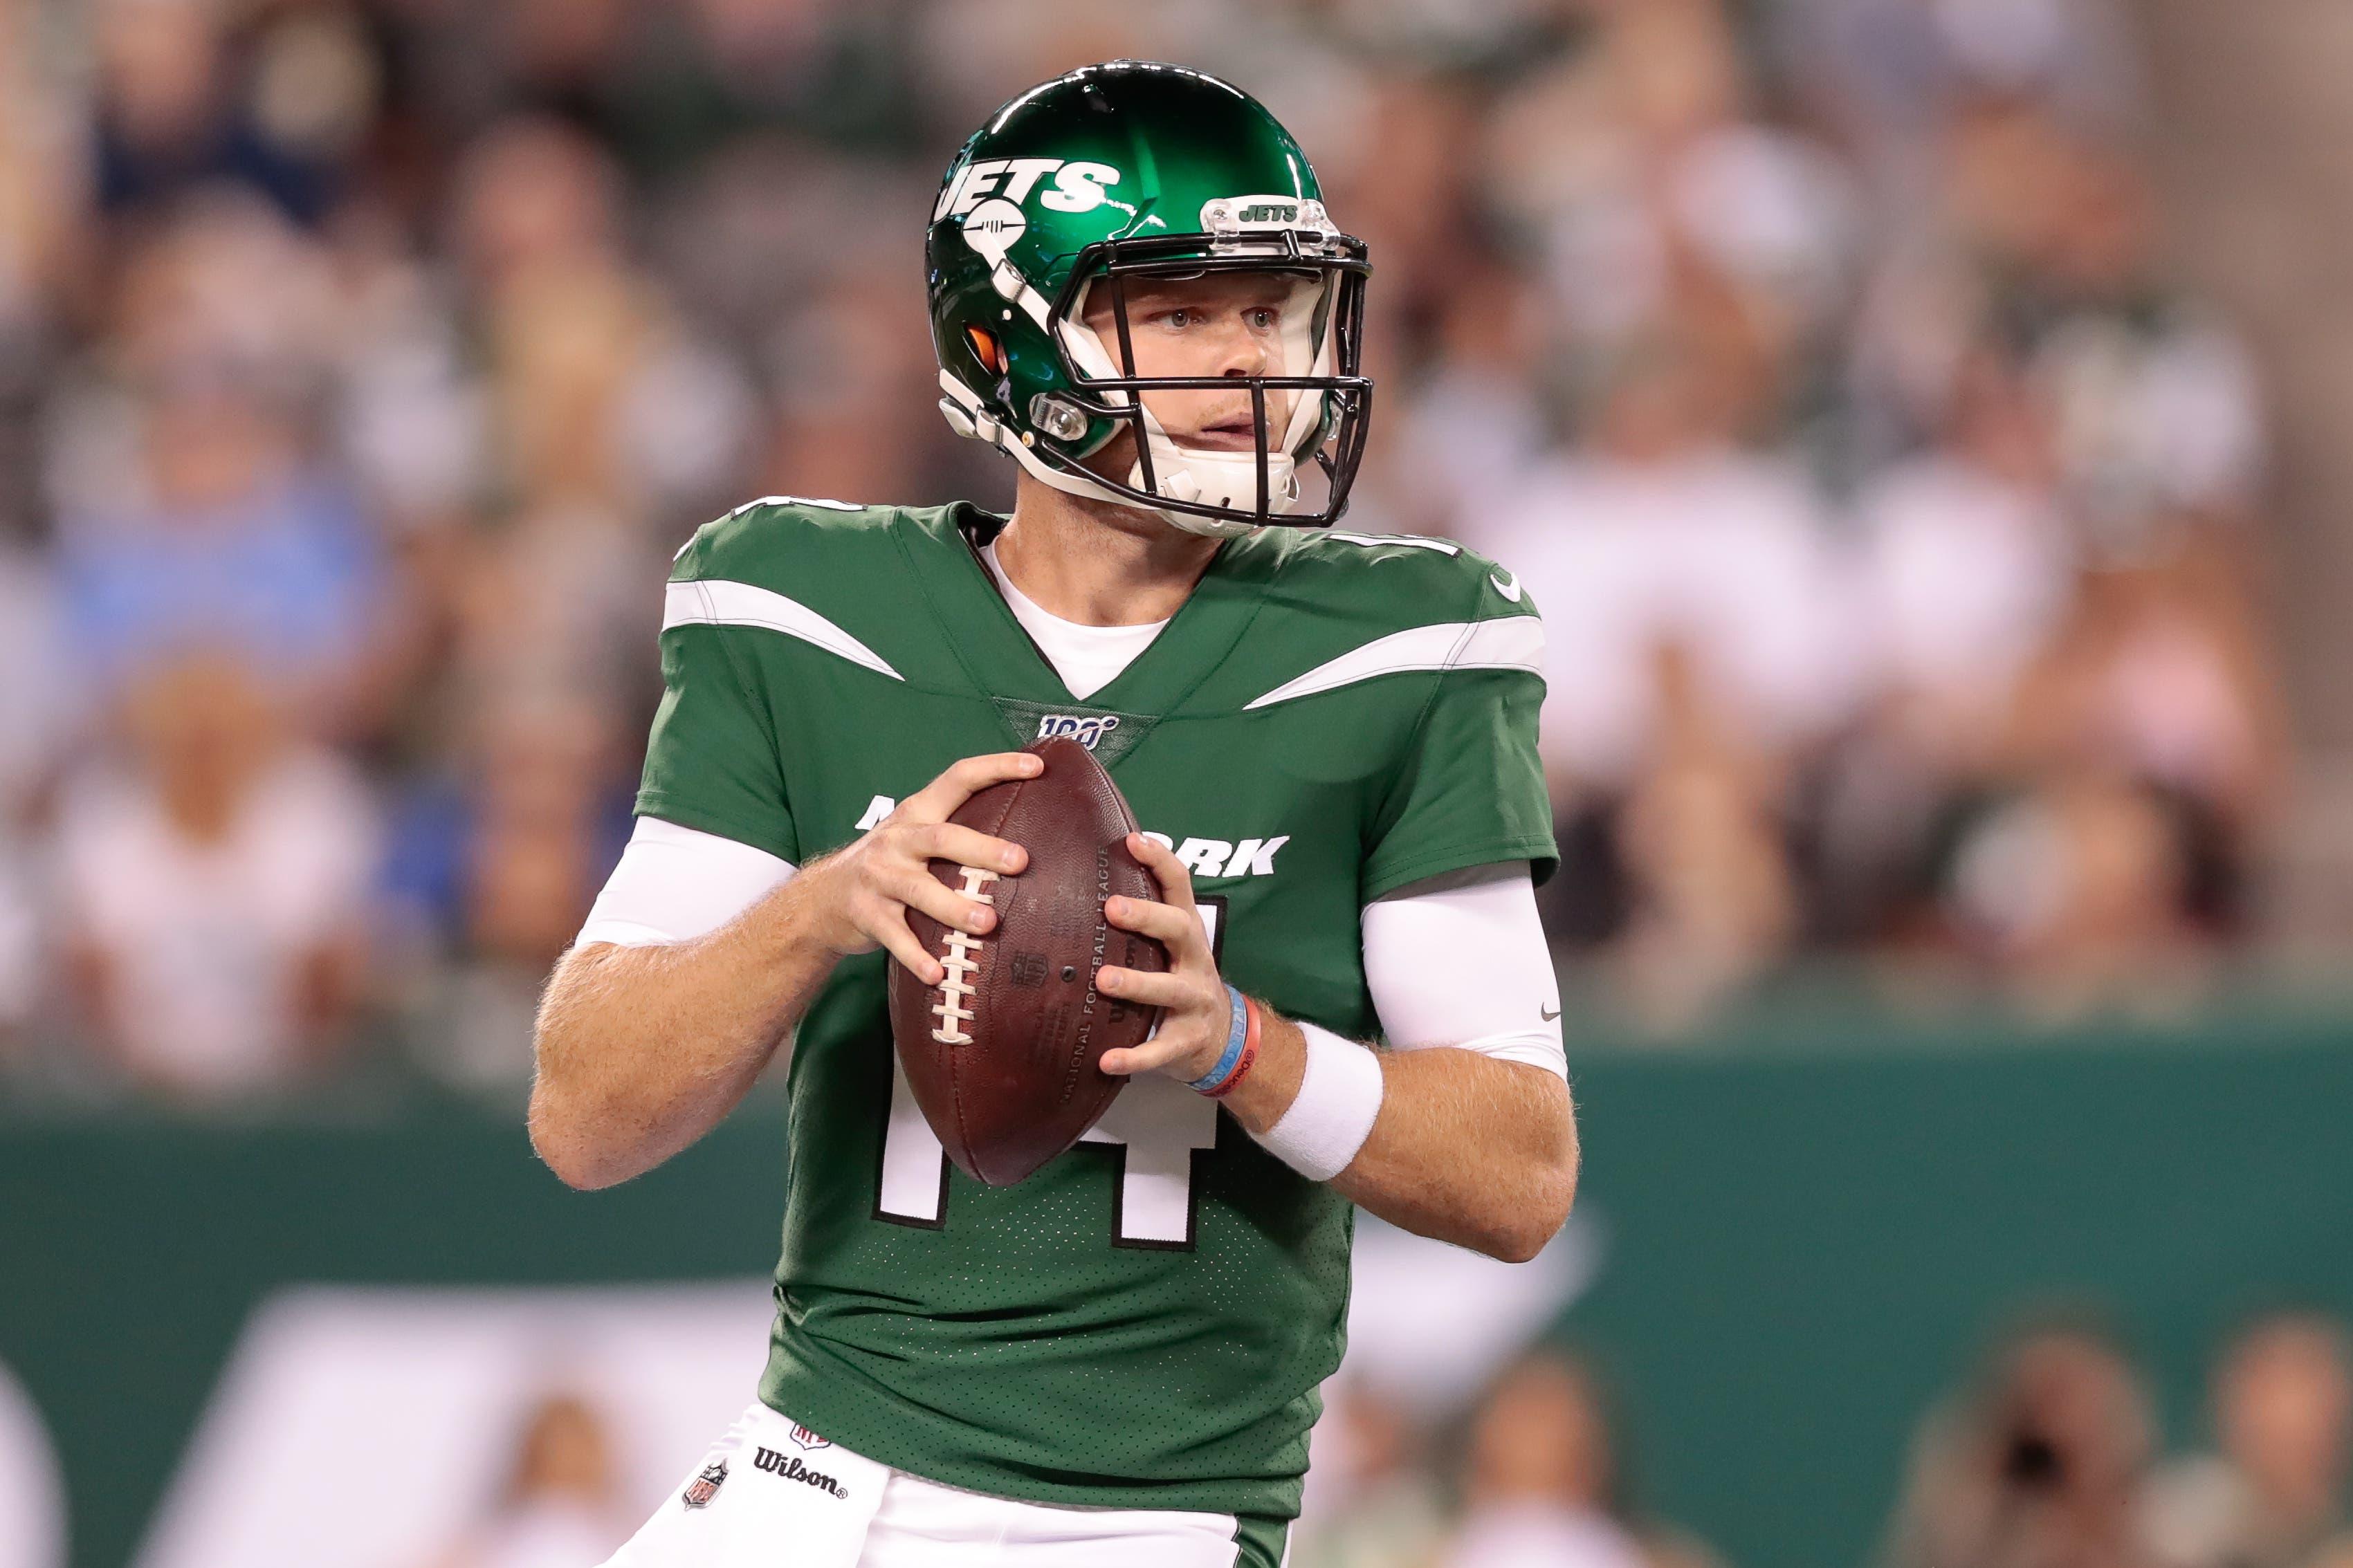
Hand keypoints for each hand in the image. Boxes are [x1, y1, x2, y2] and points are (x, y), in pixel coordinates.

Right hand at [800, 752, 1037, 982]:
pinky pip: (895, 937)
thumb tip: (1026, 842)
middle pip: (943, 838)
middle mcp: (898, 840)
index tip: (1036, 766)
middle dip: (983, 848)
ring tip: (988, 924)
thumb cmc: (887, 866)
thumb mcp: (913, 838)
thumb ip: (956, 833)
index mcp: (917, 813)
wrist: (820, 899)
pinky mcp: (866, 914)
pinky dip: (916, 957)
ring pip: (920, 891)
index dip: (996, 767)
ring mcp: (879, 877)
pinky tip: (937, 974)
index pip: (959, 778)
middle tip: (1020, 861)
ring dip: (955, 908)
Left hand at [1096, 832, 1232, 1082]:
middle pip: (1179, 929)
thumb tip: (1083, 877)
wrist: (1222, 1038)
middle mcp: (1195, 960)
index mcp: (1187, 930)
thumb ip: (1141, 919)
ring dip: (1138, 984)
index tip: (1132, 841)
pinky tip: (1107, 1060)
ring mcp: (1194, 1001)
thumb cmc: (1179, 978)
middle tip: (1111, 907)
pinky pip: (1160, 1050)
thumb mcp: (1169, 945)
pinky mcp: (1187, 1041)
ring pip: (1169, 989)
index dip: (1160, 860)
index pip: (1180, 885)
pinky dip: (1134, 1057)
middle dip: (1147, 917)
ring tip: (1104, 980)